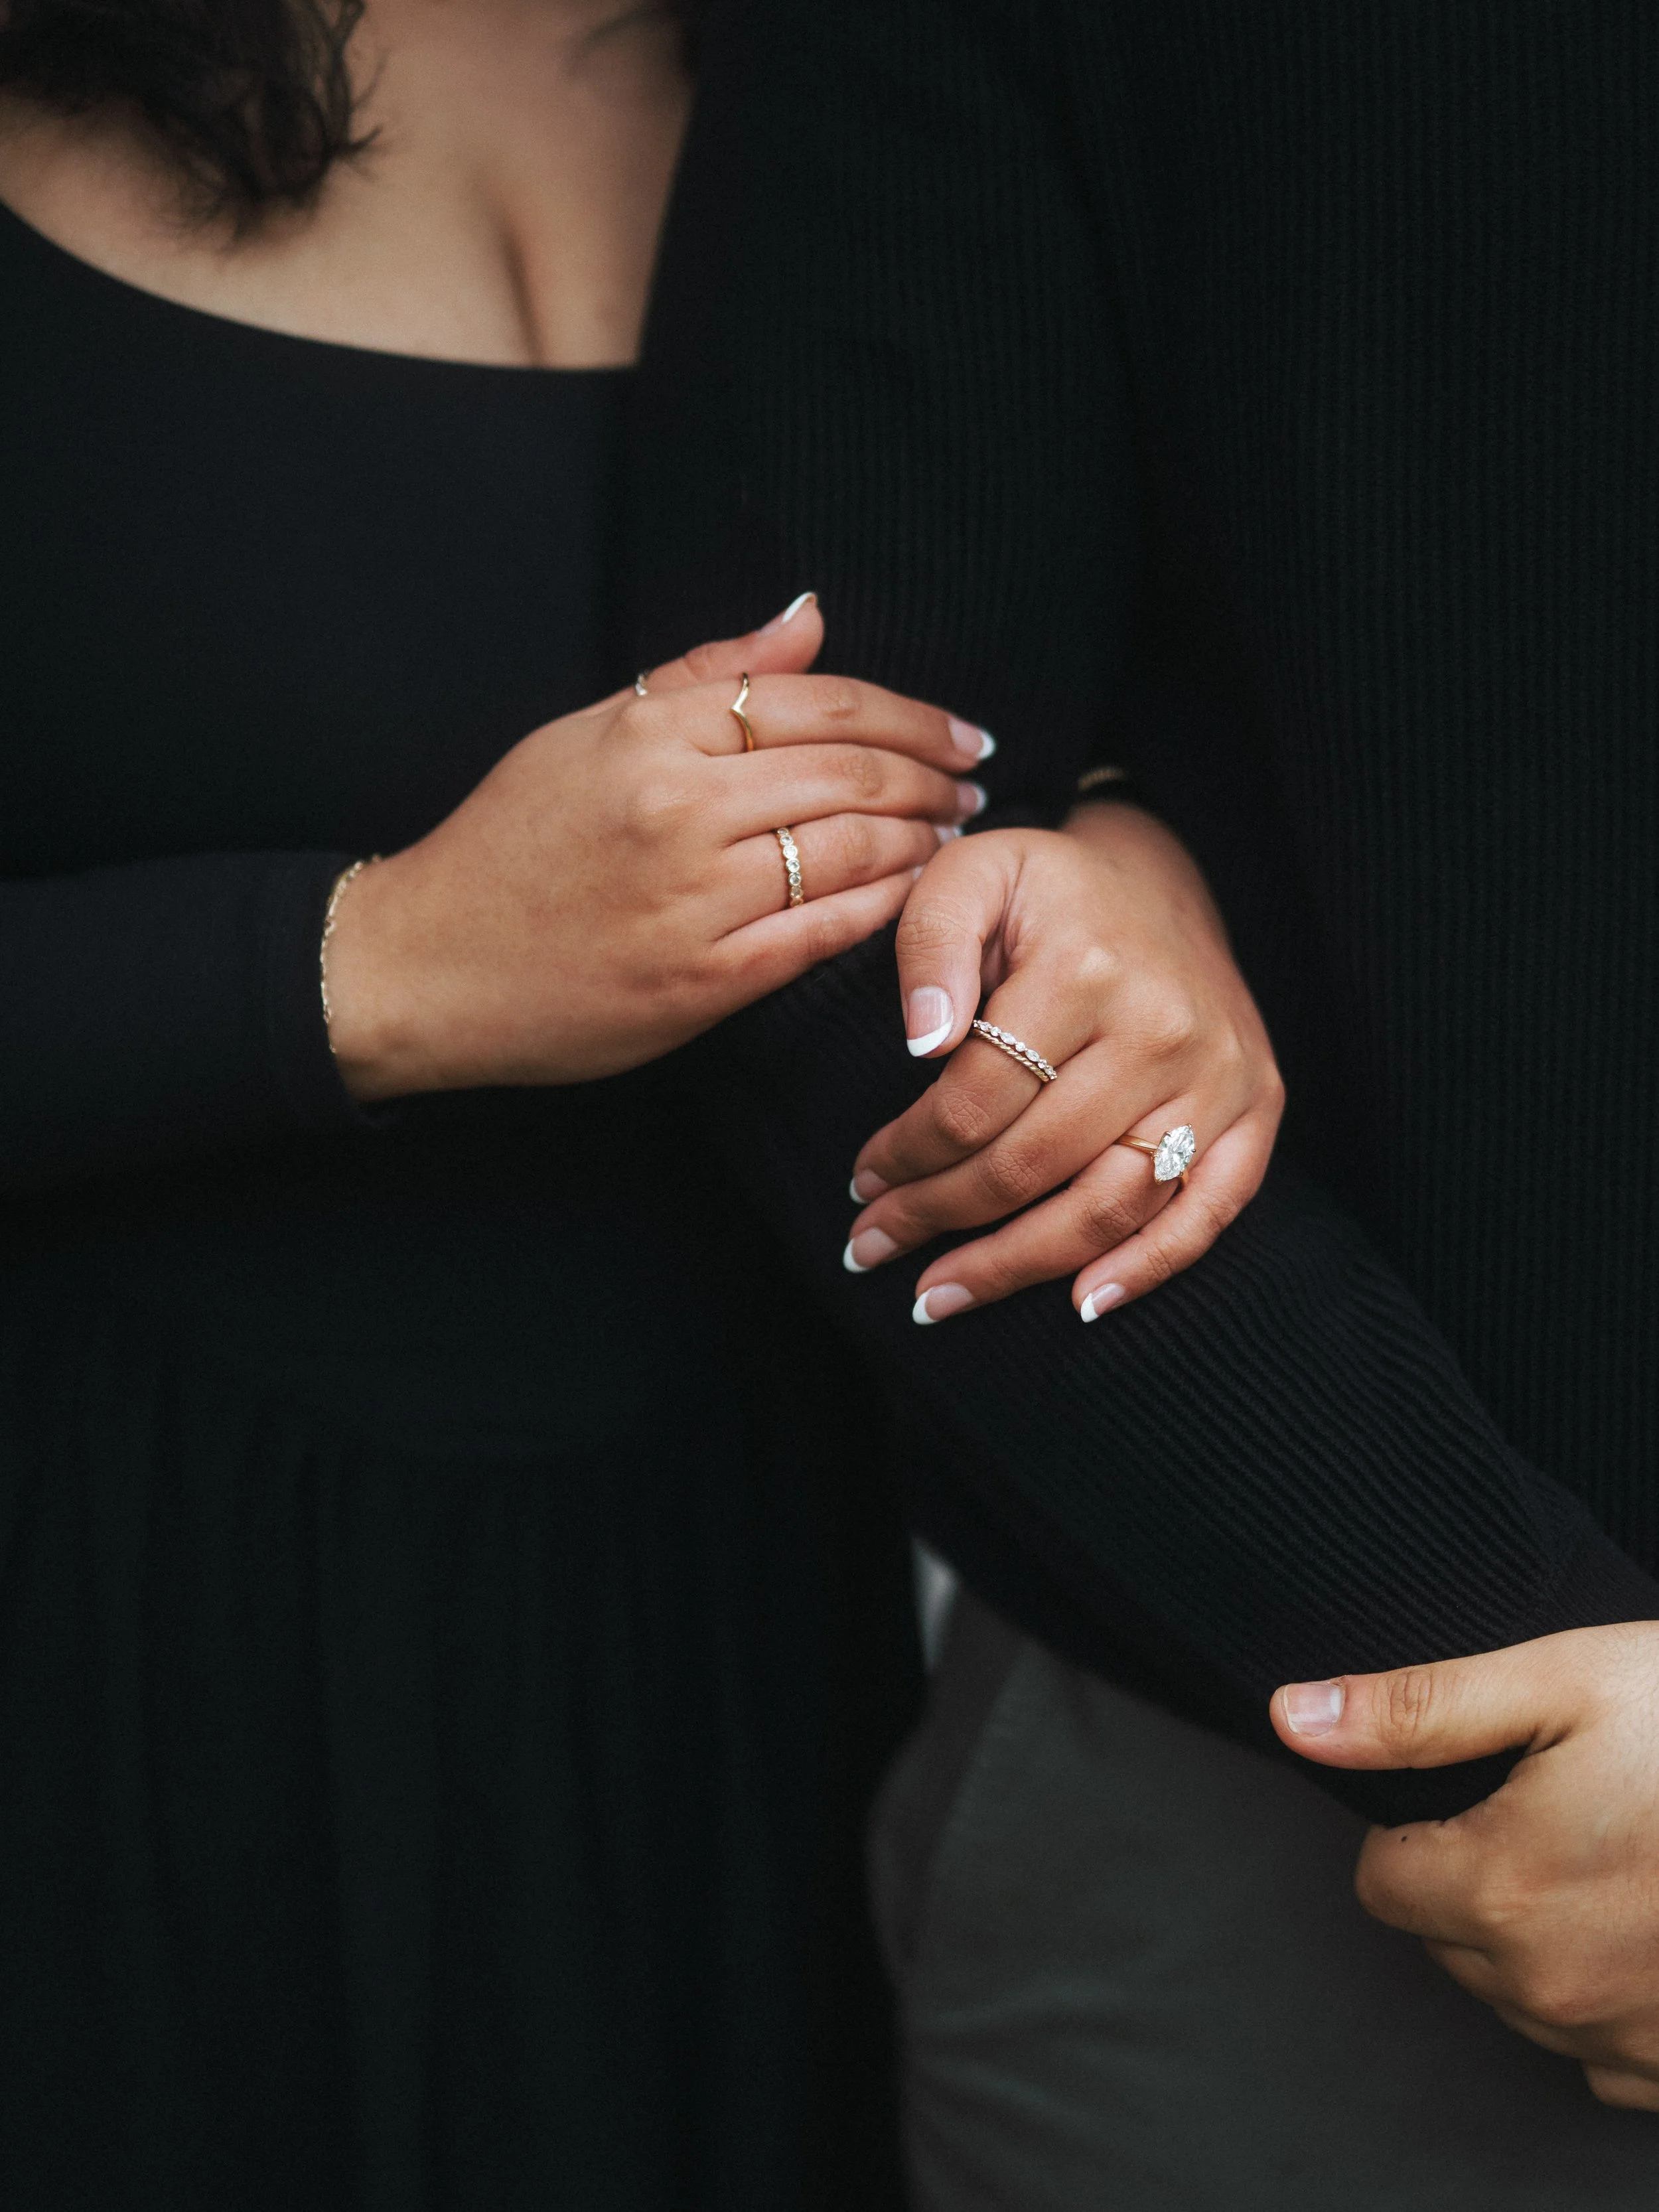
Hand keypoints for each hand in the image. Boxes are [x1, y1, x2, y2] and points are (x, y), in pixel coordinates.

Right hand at [326, 596, 988, 1097]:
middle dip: (932, 776)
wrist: (424, 963)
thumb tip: (809, 615)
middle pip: (849, 774)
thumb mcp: (585, 733)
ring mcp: (690, 899)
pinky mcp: (699, 982)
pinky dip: (884, 911)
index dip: (909, 715)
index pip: (817, 703)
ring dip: (921, 841)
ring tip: (954, 837)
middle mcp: (676, 809)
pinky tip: (916, 899)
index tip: (960, 732)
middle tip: (975, 784)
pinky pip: (822, 935)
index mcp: (649, 734)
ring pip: (848, 852)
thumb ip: (700, 675)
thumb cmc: (507, 843)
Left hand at [843, 801, 1282, 1321]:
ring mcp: (1218, 1076)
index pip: (975, 1100)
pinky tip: (1080, 1304)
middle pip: (1034, 1162)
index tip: (861, 1181)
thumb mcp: (970, 874)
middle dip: (938, 1217)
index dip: (907, 1154)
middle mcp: (1163, 1029)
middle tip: (872, 1246)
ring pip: (1111, 1205)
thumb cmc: (1046, 891)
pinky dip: (1147, 1269)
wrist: (1160, 882)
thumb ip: (930, 944)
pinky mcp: (1257, 1109)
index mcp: (1084, 970)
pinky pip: (1207, 1212)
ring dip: (1017, 1265)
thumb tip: (922, 1043)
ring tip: (939, 1296)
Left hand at [1270, 1624, 1658, 2108]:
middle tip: (1563, 1812)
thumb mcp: (1560, 1680)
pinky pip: (1601, 2053)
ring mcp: (1628, 2043)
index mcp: (1502, 1890)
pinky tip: (1651, 1925)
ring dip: (1544, 1940)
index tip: (1484, 1794)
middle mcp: (1554, 1990)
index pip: (1380, 1885)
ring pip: (1522, 1999)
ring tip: (1620, 1857)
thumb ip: (1414, 1710)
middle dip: (1479, 1881)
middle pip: (1449, 1943)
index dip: (1418, 1831)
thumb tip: (1291, 1716)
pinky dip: (1610, 1995)